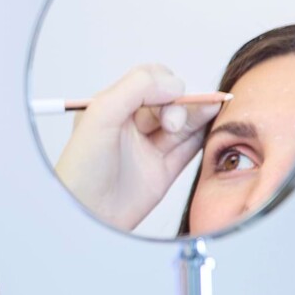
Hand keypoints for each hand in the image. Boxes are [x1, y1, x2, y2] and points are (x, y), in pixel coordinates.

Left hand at [54, 66, 221, 230]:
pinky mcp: (163, 171)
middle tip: (172, 123)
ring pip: (183, 122)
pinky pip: (190, 147)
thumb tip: (174, 84)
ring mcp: (148, 148)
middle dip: (180, 104)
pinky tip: (213, 127)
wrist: (85, 214)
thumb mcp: (100, 115)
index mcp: (112, 107)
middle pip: (169, 101)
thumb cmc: (81, 169)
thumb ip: (135, 89)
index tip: (170, 95)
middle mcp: (131, 126)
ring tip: (210, 110)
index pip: (147, 80)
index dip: (165, 82)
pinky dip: (204, 135)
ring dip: (198, 114)